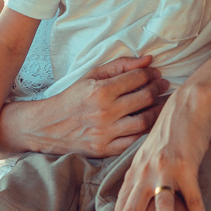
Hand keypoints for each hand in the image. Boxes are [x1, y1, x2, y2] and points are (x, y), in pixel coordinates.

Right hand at [3, 55, 168, 157]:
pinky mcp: (105, 150)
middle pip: (144, 98)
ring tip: (160, 103)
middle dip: (157, 89)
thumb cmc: (72, 97)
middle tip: (162, 85)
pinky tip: (149, 122)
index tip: (156, 73)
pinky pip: (134, 142)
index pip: (136, 78)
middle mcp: (104, 112)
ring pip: (144, 122)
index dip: (150, 73)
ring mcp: (106, 133)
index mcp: (100, 91)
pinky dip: (145, 132)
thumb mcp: (91, 75)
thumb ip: (120, 66)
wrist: (48, 126)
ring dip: (157, 110)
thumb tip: (148, 60)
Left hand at [113, 92, 210, 210]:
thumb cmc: (170, 130)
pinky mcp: (186, 167)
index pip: (122, 206)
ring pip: (162, 209)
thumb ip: (140, 175)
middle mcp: (145, 172)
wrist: (187, 105)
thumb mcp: (148, 152)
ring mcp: (164, 170)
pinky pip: (192, 199)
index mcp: (135, 171)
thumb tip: (134, 198)